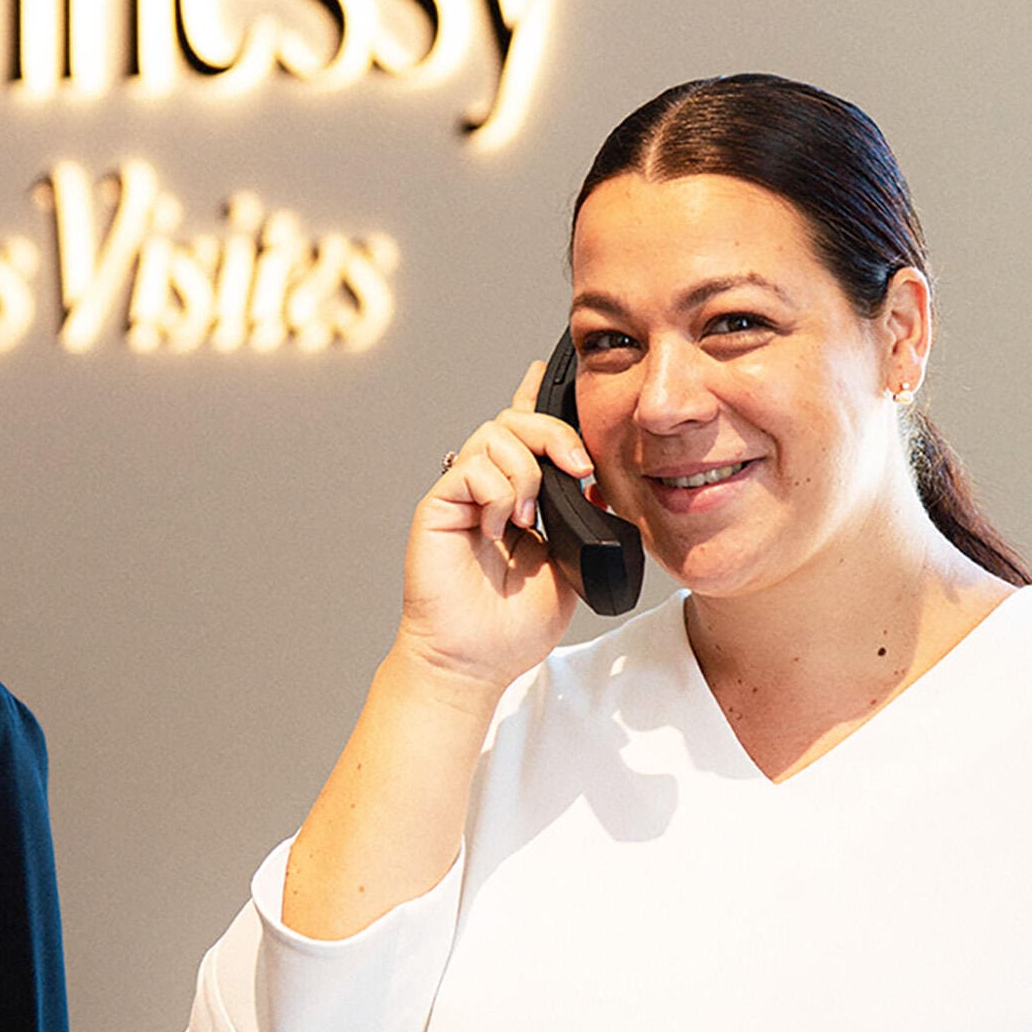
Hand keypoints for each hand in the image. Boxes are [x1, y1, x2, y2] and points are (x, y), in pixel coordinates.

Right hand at [392, 360, 596, 704]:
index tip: (544, 371)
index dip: (533, 399)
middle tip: (578, 466)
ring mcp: (460, 494)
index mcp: (516, 495)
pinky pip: (473, 466)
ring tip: (529, 519)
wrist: (477, 660)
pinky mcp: (438, 505)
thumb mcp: (569, 564)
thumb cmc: (514, 624)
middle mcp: (485, 487)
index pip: (523, 433)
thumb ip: (579, 521)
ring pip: (495, 435)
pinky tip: (502, 527)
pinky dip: (499, 492)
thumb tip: (592, 484)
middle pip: (514, 421)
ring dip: (527, 471)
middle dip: (553, 432)